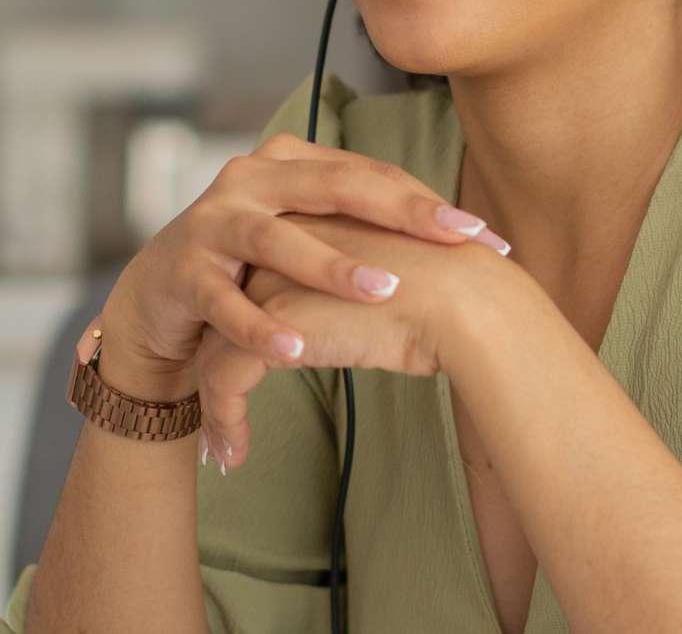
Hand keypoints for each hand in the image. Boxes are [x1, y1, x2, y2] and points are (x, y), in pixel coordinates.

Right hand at [85, 135, 510, 405]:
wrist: (158, 299)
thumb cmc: (253, 269)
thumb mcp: (308, 238)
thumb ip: (366, 232)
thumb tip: (465, 245)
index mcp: (291, 164)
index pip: (371, 176)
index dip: (429, 203)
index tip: (489, 237)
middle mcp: (251, 180)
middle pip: (335, 188)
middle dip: (402, 214)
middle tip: (458, 238)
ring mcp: (213, 222)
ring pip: (278, 240)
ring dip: (332, 266)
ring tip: (384, 289)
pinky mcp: (183, 271)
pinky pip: (224, 301)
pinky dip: (259, 325)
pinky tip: (294, 350)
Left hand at [193, 213, 543, 469]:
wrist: (467, 302)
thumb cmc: (459, 295)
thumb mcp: (403, 279)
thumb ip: (373, 286)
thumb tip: (378, 316)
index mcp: (314, 226)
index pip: (261, 275)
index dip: (252, 322)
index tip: (252, 361)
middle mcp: (283, 244)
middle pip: (228, 308)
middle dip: (217, 362)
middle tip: (218, 407)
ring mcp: (270, 282)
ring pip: (214, 349)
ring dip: (215, 404)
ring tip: (221, 446)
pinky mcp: (268, 325)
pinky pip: (223, 381)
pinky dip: (226, 420)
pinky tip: (235, 456)